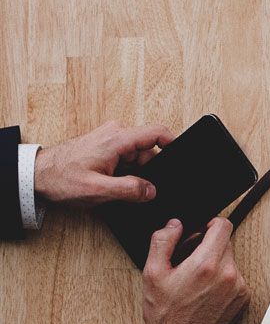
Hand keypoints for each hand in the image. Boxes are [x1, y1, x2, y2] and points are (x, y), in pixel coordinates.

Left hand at [34, 121, 174, 205]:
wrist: (35, 174)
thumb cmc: (60, 178)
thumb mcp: (98, 190)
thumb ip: (130, 190)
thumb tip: (152, 191)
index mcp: (119, 139)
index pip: (158, 132)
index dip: (174, 146)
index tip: (180, 162)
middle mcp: (116, 134)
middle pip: (149, 151)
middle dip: (147, 172)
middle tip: (133, 190)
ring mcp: (111, 139)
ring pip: (138, 158)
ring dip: (133, 174)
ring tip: (113, 186)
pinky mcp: (106, 147)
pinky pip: (127, 159)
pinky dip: (124, 173)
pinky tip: (110, 183)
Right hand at [142, 217, 249, 323]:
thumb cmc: (166, 315)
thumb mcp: (152, 274)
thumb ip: (162, 242)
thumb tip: (174, 225)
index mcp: (207, 264)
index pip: (223, 225)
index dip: (210, 223)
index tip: (200, 231)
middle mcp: (228, 274)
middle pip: (226, 242)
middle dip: (208, 245)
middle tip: (190, 259)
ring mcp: (239, 287)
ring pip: (230, 260)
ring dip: (216, 263)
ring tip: (196, 280)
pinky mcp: (244, 298)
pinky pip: (235, 277)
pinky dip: (223, 279)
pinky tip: (205, 292)